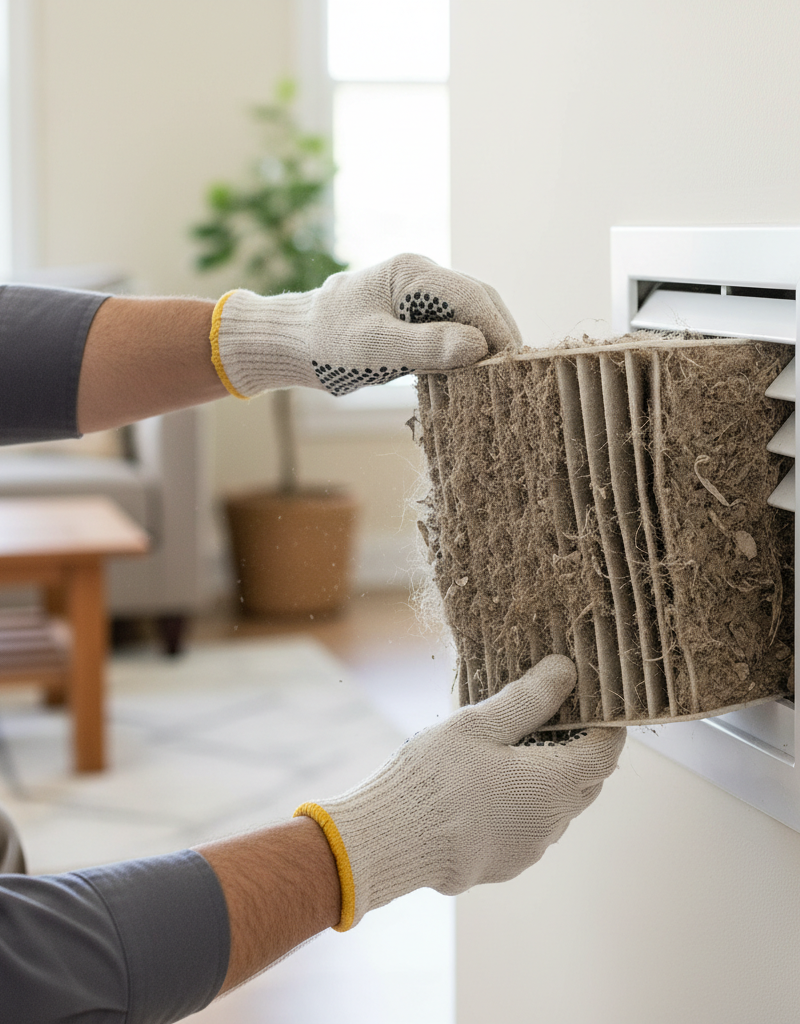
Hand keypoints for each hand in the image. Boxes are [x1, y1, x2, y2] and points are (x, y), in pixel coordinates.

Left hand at [210, 253, 521, 397]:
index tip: (515, 364)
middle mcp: (418, 277)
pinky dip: (463, 349)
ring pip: (466, 316)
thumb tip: (479, 345)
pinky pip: (448, 328)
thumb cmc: (324, 344)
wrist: (288, 344)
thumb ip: (427, 345)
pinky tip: (470, 374)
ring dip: (484, 342)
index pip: (473, 296)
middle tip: (516, 373)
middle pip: (476, 301)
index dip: (499, 329)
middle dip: (498, 334)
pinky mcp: (409, 316)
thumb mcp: (375, 349)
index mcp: (411, 272)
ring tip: (499, 376)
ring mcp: (415, 296)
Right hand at [294, 654, 624, 929]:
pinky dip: (522, 804)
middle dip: (579, 749)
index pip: (607, 752)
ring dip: (548, 779)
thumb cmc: (435, 777)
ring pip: (556, 807)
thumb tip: (566, 672)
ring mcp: (528, 850)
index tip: (594, 703)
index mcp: (555, 785)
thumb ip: (528, 699)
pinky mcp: (504, 865)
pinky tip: (488, 786)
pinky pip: (528, 828)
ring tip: (512, 749)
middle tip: (552, 717)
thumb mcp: (480, 724)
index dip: (607, 725)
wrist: (391, 841)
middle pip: (586, 781)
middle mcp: (552, 823)